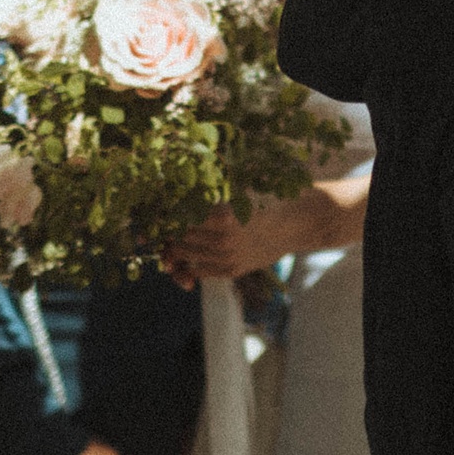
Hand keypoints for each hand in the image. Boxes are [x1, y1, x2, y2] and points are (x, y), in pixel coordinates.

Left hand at [161, 174, 367, 285]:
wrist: (299, 222)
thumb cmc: (268, 195)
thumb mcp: (238, 186)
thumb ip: (207, 188)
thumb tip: (169, 183)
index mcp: (222, 213)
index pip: (176, 214)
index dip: (161, 208)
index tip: (154, 203)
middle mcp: (222, 239)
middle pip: (175, 234)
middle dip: (164, 227)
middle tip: (157, 217)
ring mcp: (227, 258)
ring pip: (182, 253)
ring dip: (172, 243)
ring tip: (170, 232)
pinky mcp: (231, 270)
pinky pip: (196, 270)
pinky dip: (187, 261)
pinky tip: (186, 251)